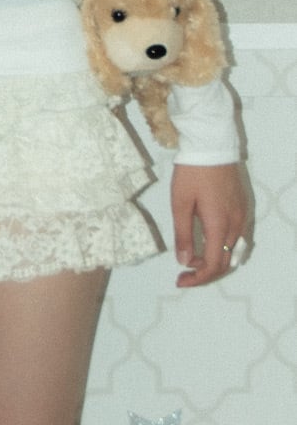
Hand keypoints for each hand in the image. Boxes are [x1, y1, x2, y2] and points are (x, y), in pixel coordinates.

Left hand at [171, 163, 250, 287]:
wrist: (212, 145)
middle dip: (205, 272)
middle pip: (226, 262)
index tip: (181, 280)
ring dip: (215, 260)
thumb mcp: (180, 204)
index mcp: (219, 224)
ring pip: (234, 251)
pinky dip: (224, 248)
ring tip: (194, 259)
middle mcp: (236, 224)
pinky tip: (208, 244)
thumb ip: (183, 234)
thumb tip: (184, 261)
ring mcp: (242, 216)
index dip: (198, 278)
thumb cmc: (192, 172)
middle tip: (184, 273)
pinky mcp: (243, 208)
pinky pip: (238, 238)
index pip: (214, 264)